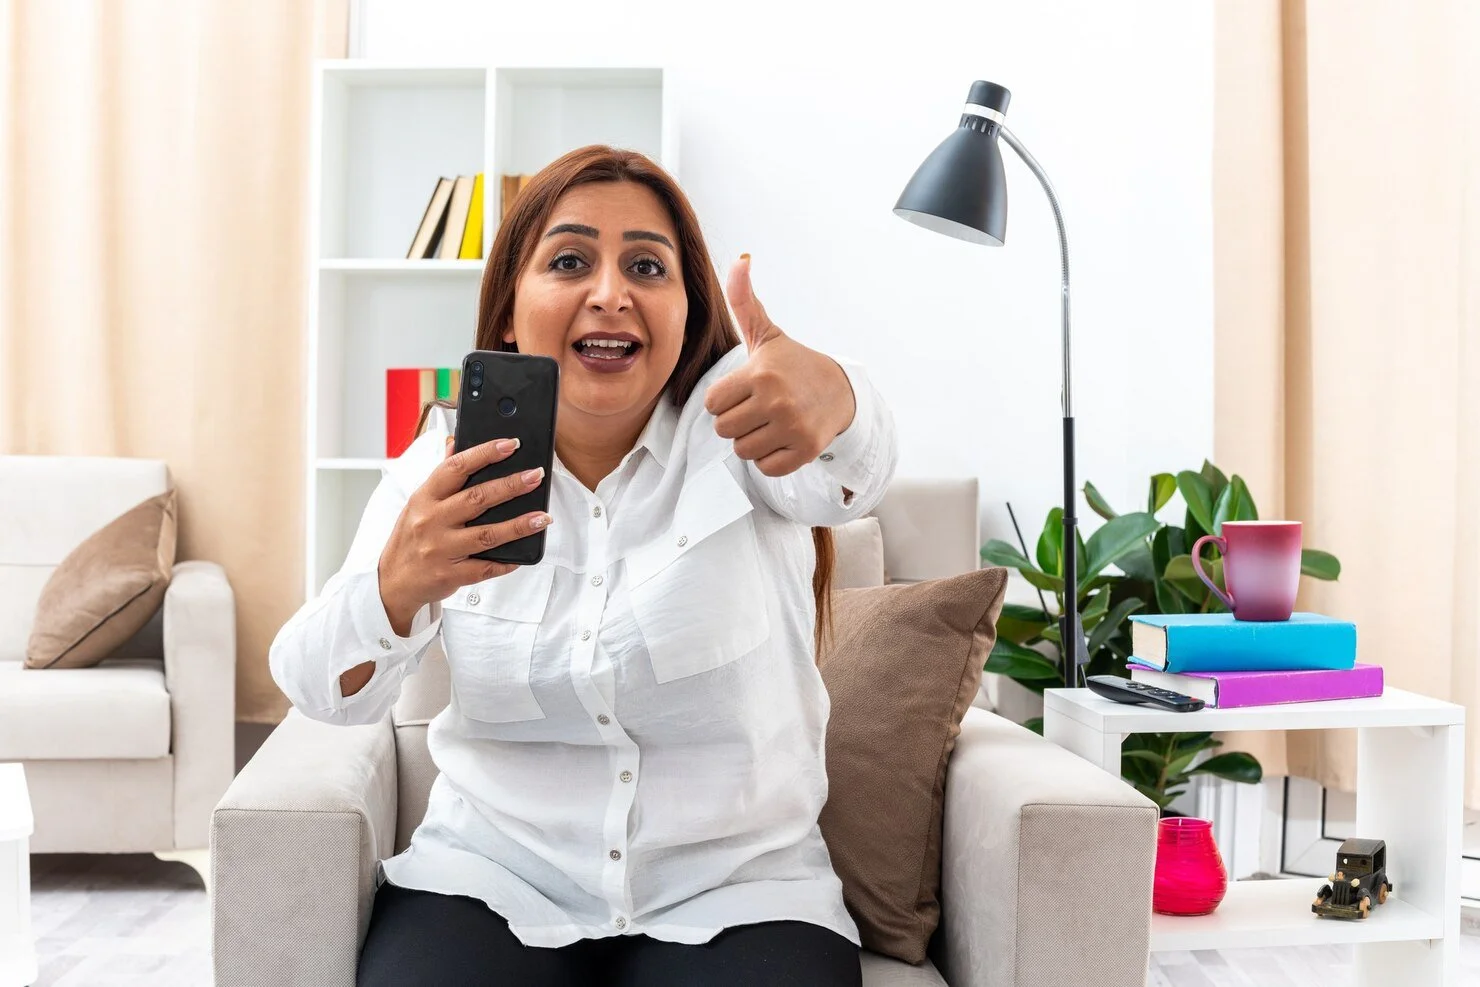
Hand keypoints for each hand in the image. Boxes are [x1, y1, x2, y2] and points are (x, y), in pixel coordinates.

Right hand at [377, 436, 553, 622]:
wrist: (392, 581)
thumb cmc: (409, 537)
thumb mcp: (417, 502)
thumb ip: (441, 475)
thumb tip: (455, 443)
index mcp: (424, 497)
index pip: (456, 467)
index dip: (485, 453)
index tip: (511, 444)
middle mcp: (431, 521)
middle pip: (477, 498)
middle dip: (511, 486)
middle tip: (536, 476)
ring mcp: (440, 550)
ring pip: (487, 535)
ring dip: (519, 525)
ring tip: (542, 517)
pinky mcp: (450, 575)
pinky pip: (485, 568)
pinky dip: (506, 561)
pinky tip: (524, 553)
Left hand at [704, 254, 855, 476]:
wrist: (842, 392)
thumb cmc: (794, 365)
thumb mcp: (767, 335)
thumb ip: (744, 301)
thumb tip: (740, 258)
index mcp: (760, 373)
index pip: (712, 403)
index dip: (725, 399)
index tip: (745, 391)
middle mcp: (775, 400)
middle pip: (723, 429)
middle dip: (737, 421)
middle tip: (758, 409)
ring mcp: (792, 427)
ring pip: (742, 451)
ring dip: (752, 441)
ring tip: (771, 423)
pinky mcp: (804, 450)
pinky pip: (766, 467)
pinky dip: (771, 459)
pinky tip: (783, 439)